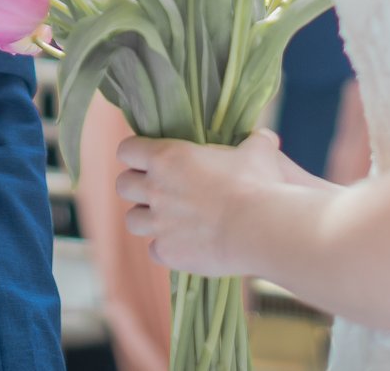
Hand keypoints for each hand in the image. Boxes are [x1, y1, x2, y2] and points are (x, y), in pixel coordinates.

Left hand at [116, 128, 309, 276]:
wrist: (259, 228)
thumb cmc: (256, 183)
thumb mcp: (258, 152)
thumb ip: (256, 142)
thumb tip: (267, 137)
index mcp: (167, 157)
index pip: (127, 150)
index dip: (135, 153)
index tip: (147, 158)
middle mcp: (155, 189)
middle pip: (122, 185)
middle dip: (136, 187)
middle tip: (157, 189)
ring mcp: (159, 223)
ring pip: (132, 221)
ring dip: (146, 218)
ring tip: (167, 219)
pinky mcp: (168, 252)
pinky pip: (154, 250)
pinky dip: (165, 247)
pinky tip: (183, 244)